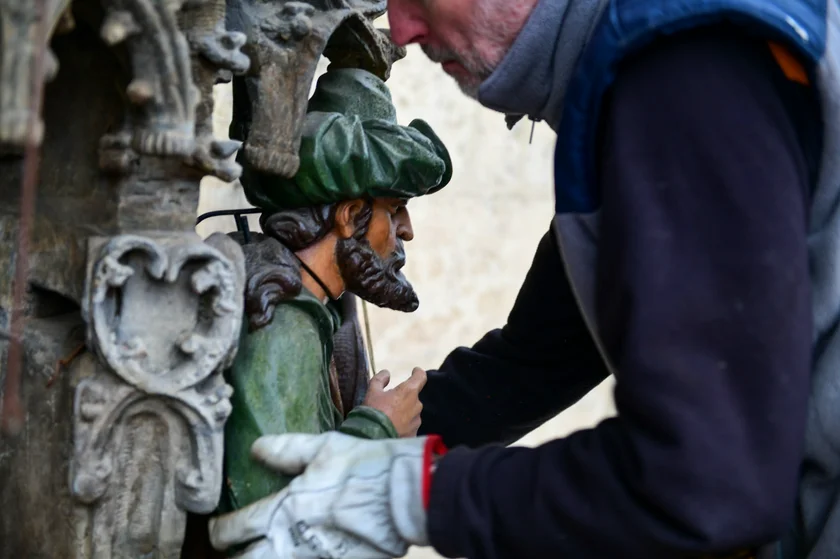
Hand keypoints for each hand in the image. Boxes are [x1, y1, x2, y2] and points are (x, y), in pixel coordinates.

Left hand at [208, 432, 443, 558]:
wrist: (407, 497)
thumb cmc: (365, 467)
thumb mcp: (324, 448)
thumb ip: (286, 450)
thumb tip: (255, 448)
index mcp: (284, 509)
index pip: (235, 528)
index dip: (220, 531)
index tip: (218, 529)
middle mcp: (291, 542)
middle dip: (237, 557)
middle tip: (237, 549)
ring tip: (268, 551)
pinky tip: (299, 554)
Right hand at [363, 368, 425, 436]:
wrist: (373, 439)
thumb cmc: (373, 411)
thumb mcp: (372, 391)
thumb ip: (380, 379)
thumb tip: (387, 373)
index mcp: (408, 392)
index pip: (420, 377)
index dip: (418, 373)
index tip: (415, 371)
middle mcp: (417, 405)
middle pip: (413, 397)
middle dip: (404, 398)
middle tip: (390, 403)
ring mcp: (417, 421)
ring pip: (412, 412)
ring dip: (404, 412)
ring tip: (390, 419)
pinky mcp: (414, 434)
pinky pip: (410, 426)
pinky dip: (403, 426)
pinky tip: (392, 429)